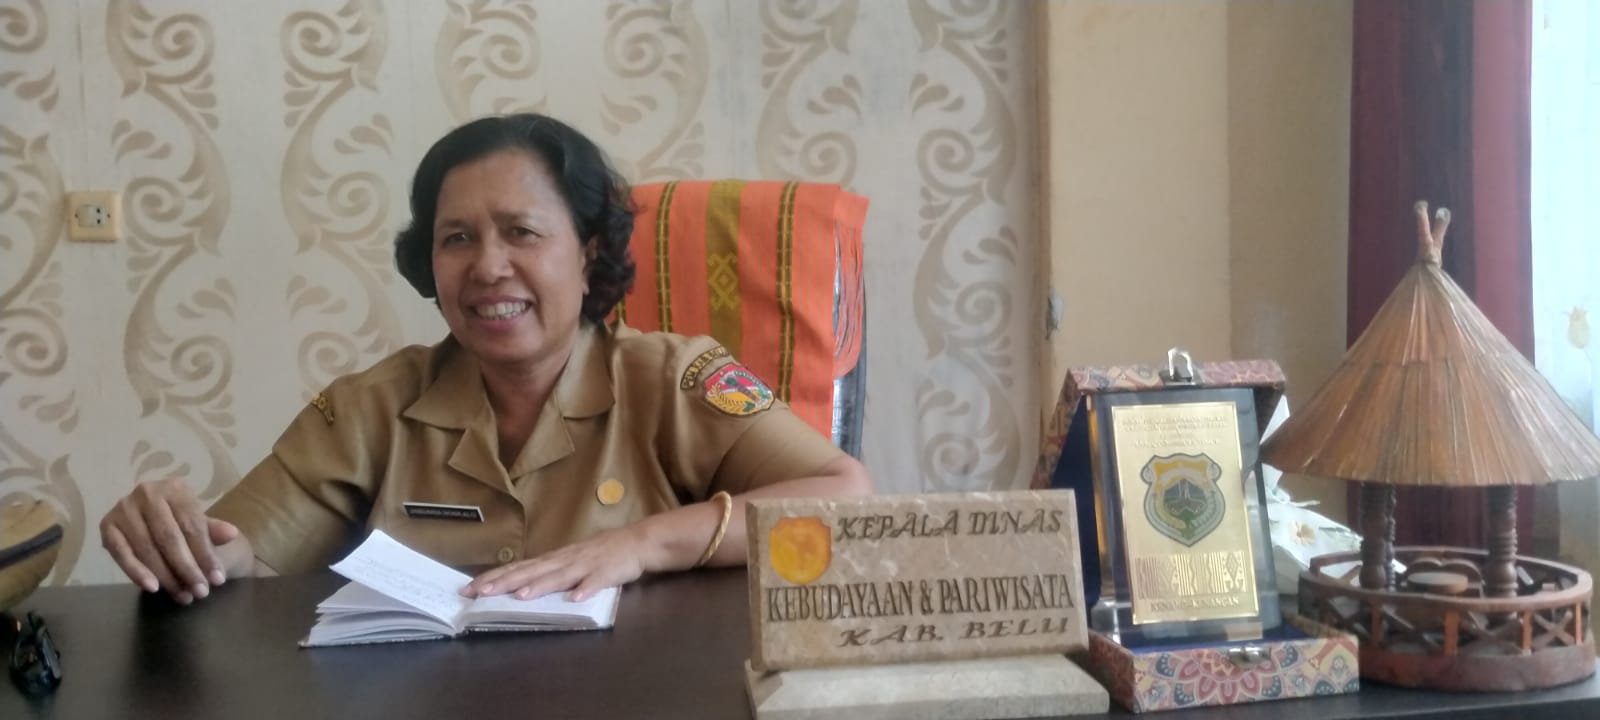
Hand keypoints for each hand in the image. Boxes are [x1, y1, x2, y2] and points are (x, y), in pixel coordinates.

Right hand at [99, 478, 240, 604]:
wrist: (152, 516)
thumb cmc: (179, 520)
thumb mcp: (198, 522)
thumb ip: (212, 530)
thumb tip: (230, 534)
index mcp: (175, 488)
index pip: (192, 526)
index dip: (206, 555)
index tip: (217, 579)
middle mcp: (146, 493)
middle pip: (170, 538)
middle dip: (187, 568)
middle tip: (200, 592)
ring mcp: (123, 508)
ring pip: (147, 548)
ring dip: (166, 576)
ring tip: (182, 595)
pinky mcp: (106, 525)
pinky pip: (121, 554)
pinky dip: (136, 572)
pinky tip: (152, 587)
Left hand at [462, 525, 647, 601]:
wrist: (638, 541)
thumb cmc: (601, 553)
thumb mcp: (569, 561)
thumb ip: (548, 572)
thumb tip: (519, 584)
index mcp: (554, 559)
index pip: (518, 568)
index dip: (494, 577)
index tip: (469, 588)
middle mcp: (564, 560)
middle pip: (532, 571)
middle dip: (506, 582)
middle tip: (481, 592)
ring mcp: (586, 565)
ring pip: (560, 576)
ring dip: (541, 586)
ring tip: (522, 596)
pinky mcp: (607, 572)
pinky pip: (596, 582)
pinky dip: (586, 588)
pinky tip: (576, 597)